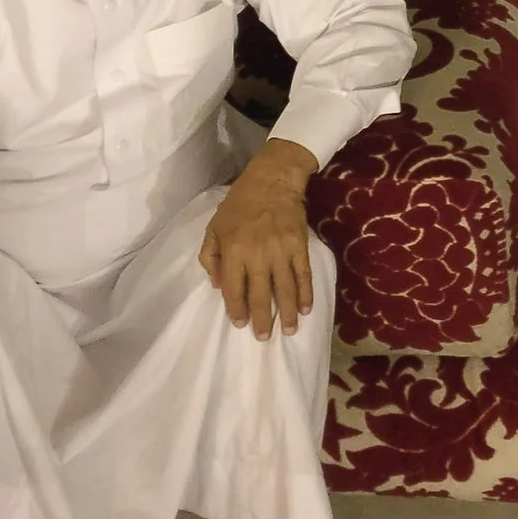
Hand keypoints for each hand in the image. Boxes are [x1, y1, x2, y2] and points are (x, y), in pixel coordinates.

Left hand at [200, 138, 317, 338]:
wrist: (272, 180)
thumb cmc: (239, 204)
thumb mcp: (214, 226)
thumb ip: (211, 257)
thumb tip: (217, 285)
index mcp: (234, 252)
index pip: (234, 290)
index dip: (236, 310)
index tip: (240, 324)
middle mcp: (257, 256)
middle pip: (260, 296)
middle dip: (262, 320)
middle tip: (264, 338)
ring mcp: (281, 253)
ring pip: (285, 290)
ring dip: (287, 313)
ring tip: (289, 331)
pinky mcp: (300, 247)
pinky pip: (303, 276)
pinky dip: (305, 294)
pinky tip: (306, 308)